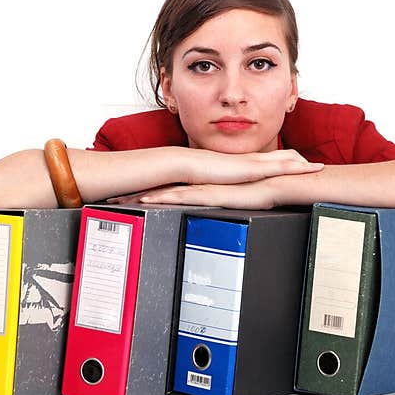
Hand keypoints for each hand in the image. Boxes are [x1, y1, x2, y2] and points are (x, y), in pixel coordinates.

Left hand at [107, 179, 277, 209]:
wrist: (282, 183)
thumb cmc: (268, 190)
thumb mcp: (244, 199)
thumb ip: (230, 202)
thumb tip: (221, 210)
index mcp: (205, 186)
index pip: (172, 188)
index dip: (150, 191)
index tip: (131, 197)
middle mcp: (200, 183)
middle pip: (162, 188)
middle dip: (136, 193)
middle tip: (112, 199)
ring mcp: (204, 186)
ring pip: (165, 192)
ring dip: (142, 196)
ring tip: (118, 202)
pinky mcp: (211, 192)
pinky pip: (181, 196)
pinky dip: (162, 198)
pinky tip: (145, 201)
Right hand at [185, 148, 322, 184]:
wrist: (191, 166)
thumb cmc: (200, 174)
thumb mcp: (218, 181)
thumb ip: (226, 185)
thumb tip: (228, 193)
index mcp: (246, 163)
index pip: (271, 160)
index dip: (286, 162)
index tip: (300, 167)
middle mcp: (253, 160)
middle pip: (284, 156)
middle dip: (301, 162)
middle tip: (318, 167)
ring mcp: (256, 162)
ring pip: (287, 159)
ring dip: (304, 164)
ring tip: (321, 168)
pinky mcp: (255, 167)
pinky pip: (283, 166)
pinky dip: (298, 167)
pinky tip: (311, 169)